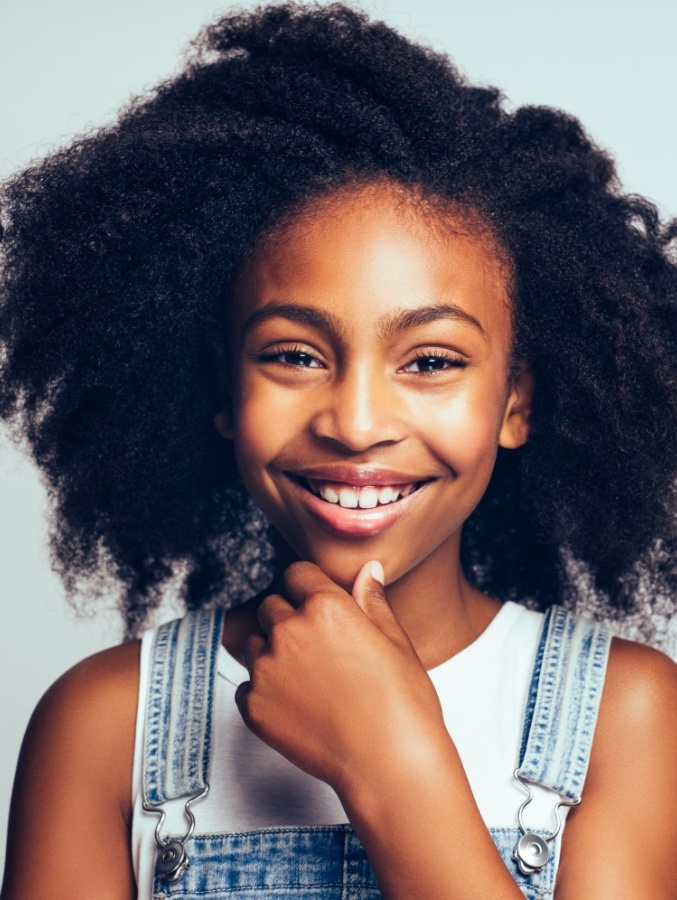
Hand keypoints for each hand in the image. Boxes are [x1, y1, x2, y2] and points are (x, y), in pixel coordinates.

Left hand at [235, 560, 448, 799]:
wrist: (389, 765)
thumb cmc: (403, 703)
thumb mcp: (395, 642)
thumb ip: (372, 601)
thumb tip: (368, 570)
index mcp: (325, 606)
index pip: (296, 574)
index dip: (307, 587)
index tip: (316, 603)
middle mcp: (289, 631)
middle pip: (270, 606)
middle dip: (287, 618)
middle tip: (315, 646)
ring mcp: (266, 669)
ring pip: (254, 644)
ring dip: (271, 652)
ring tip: (307, 679)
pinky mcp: (254, 706)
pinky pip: (247, 686)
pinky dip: (264, 692)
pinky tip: (297, 707)